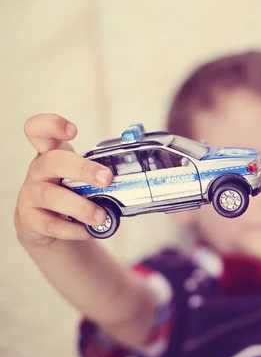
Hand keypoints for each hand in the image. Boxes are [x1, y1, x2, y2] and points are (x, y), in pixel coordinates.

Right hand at [14, 114, 112, 246]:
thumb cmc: (69, 192)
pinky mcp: (29, 219)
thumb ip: (100, 172)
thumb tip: (135, 179)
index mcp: (52, 154)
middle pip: (53, 161)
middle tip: (106, 178)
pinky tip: (88, 230)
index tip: (73, 130)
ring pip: (52, 196)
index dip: (52, 125)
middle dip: (82, 169)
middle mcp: (39, 170)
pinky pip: (52, 224)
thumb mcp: (81, 177)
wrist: (44, 224)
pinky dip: (74, 229)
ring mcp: (31, 194)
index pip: (39, 130)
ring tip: (101, 216)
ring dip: (81, 207)